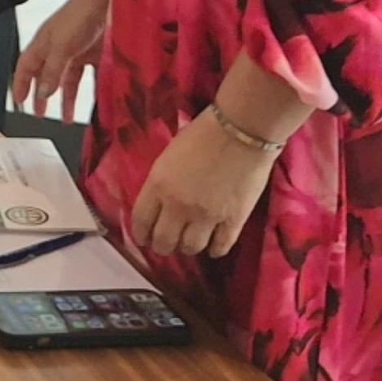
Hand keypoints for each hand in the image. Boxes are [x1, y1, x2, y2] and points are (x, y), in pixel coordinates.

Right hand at [11, 0, 107, 117]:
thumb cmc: (80, 14)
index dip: (19, 84)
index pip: (24, 68)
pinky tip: (93, 102)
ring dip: (66, 99)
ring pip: (68, 80)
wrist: (107, 1)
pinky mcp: (95, 54)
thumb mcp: (61, 47)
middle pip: (45, 76)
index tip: (19, 102)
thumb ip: (51, 71)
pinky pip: (90, 78)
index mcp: (42, 44)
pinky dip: (90, 91)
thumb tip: (42, 92)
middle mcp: (58, 49)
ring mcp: (76, 51)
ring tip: (66, 117)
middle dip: (41, 96)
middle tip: (39, 113)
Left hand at [128, 110, 277, 259]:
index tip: (143, 239)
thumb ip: (162, 181)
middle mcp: (178, 205)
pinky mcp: (234, 220)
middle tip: (165, 245)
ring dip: (188, 248)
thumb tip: (160, 198)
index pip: (141, 220)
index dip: (140, 234)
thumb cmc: (202, 132)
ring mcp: (207, 216)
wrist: (241, 131)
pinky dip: (215, 250)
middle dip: (162, 246)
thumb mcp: (169, 155)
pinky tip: (213, 247)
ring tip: (189, 244)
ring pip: (191, 248)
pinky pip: (221, 246)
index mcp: (158, 185)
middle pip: (164, 241)